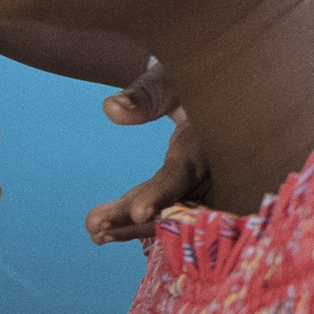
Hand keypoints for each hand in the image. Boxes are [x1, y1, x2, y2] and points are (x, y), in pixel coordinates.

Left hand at [89, 65, 210, 246]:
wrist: (220, 90)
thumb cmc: (191, 81)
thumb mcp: (169, 80)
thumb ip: (145, 95)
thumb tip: (111, 109)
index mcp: (210, 138)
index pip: (184, 172)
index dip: (161, 193)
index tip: (136, 211)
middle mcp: (217, 169)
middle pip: (178, 205)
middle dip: (136, 221)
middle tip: (94, 228)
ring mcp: (213, 185)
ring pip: (174, 215)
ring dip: (134, 227)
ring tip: (95, 233)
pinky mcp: (202, 193)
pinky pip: (175, 212)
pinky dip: (144, 220)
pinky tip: (108, 230)